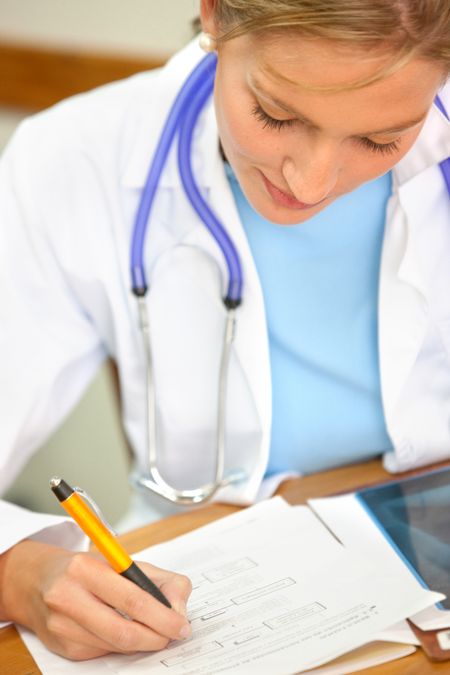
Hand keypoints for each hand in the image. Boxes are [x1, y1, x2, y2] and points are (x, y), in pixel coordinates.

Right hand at [0, 539, 191, 659]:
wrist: (36, 581)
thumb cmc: (86, 570)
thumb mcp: (121, 562)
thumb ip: (157, 579)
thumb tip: (180, 606)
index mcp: (86, 569)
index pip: (132, 599)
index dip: (162, 616)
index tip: (182, 624)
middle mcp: (68, 597)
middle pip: (123, 631)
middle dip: (156, 637)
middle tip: (174, 635)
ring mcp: (62, 626)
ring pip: (115, 646)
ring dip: (142, 643)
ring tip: (154, 631)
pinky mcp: (62, 648)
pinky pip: (103, 653)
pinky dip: (121, 646)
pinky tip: (125, 632)